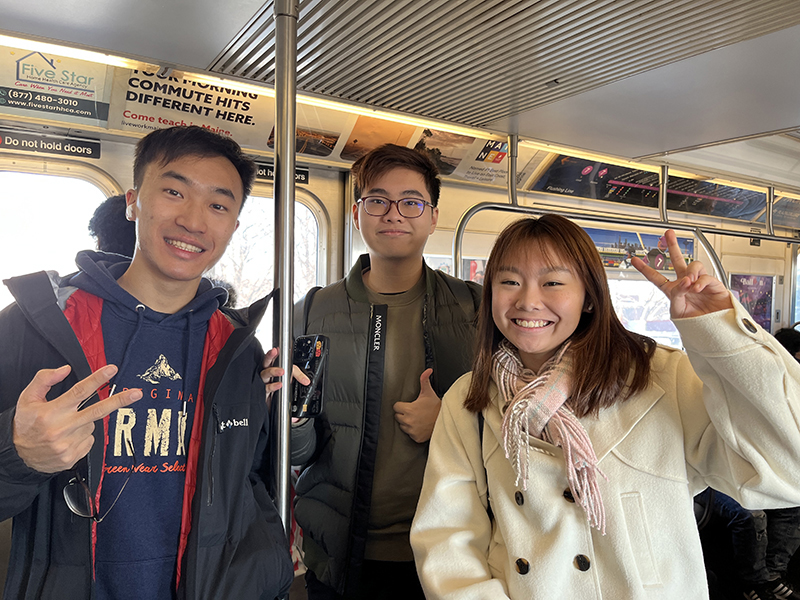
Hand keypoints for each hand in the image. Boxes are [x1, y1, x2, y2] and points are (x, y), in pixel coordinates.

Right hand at [13, 364, 142, 472]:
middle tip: (137, 393)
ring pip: (91, 425)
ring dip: (84, 422)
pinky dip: (83, 436)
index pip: (78, 391)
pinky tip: (67, 438)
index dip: (97, 380)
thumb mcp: (27, 398)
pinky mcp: (72, 457)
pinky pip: (89, 440)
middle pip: (97, 411)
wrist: (17, 456)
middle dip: (119, 401)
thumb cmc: (25, 424)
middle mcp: (61, 428)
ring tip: (66, 426)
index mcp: (51, 411)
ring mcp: (68, 444)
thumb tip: (65, 369)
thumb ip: (44, 380)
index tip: (112, 370)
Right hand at [260, 348, 310, 408]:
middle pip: (265, 363)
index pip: (270, 358)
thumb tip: (307, 381)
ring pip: (265, 375)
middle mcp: (266, 373)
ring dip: (273, 371)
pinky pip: (267, 388)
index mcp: (271, 367)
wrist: (273, 402)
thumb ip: (299, 376)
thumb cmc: (278, 385)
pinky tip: (279, 385)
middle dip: (269, 356)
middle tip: (275, 352)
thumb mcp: (291, 377)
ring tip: (281, 371)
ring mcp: (264, 382)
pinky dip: (273, 386)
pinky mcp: (264, 392)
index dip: (272, 353)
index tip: (276, 348)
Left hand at [393, 368, 440, 442]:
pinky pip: (410, 434)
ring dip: (407, 423)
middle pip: (398, 416)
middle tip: (413, 411)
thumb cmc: (436, 407)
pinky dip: (413, 431)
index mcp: (409, 409)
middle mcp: (408, 421)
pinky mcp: (416, 438)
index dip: (401, 405)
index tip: (408, 405)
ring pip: (403, 426)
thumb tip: (427, 370)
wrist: (445, 420)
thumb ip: (424, 380)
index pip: (396, 407)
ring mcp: (412, 430)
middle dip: (403, 414)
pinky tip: (420, 426)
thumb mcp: (429, 392)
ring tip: (417, 418)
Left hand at [631, 229, 731, 318]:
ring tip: (689, 282)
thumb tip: (685, 280)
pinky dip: (700, 282)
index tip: (634, 260)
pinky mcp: (714, 286)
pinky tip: (697, 288)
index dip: (645, 269)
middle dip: (673, 246)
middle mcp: (686, 284)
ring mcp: (700, 283)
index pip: (657, 277)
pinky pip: (706, 276)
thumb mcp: (678, 311)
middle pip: (678, 261)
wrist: (715, 331)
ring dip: (690, 272)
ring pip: (694, 265)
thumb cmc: (696, 324)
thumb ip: (677, 294)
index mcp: (673, 291)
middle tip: (668, 234)